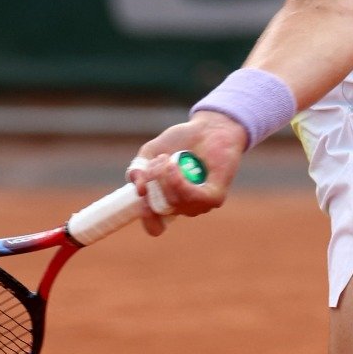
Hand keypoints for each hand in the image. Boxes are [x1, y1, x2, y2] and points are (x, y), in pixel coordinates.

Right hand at [127, 111, 246, 235]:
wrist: (209, 126)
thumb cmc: (181, 141)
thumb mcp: (151, 153)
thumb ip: (138, 170)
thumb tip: (139, 191)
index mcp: (167, 201)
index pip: (155, 227)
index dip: (146, 219)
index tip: (142, 199)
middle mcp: (184, 207)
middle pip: (160, 209)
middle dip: (151, 184)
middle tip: (155, 162)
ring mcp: (199, 204)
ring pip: (173, 202)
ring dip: (162, 178)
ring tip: (165, 159)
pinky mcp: (214, 197)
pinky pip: (191, 198)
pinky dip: (177, 181)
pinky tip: (173, 165)